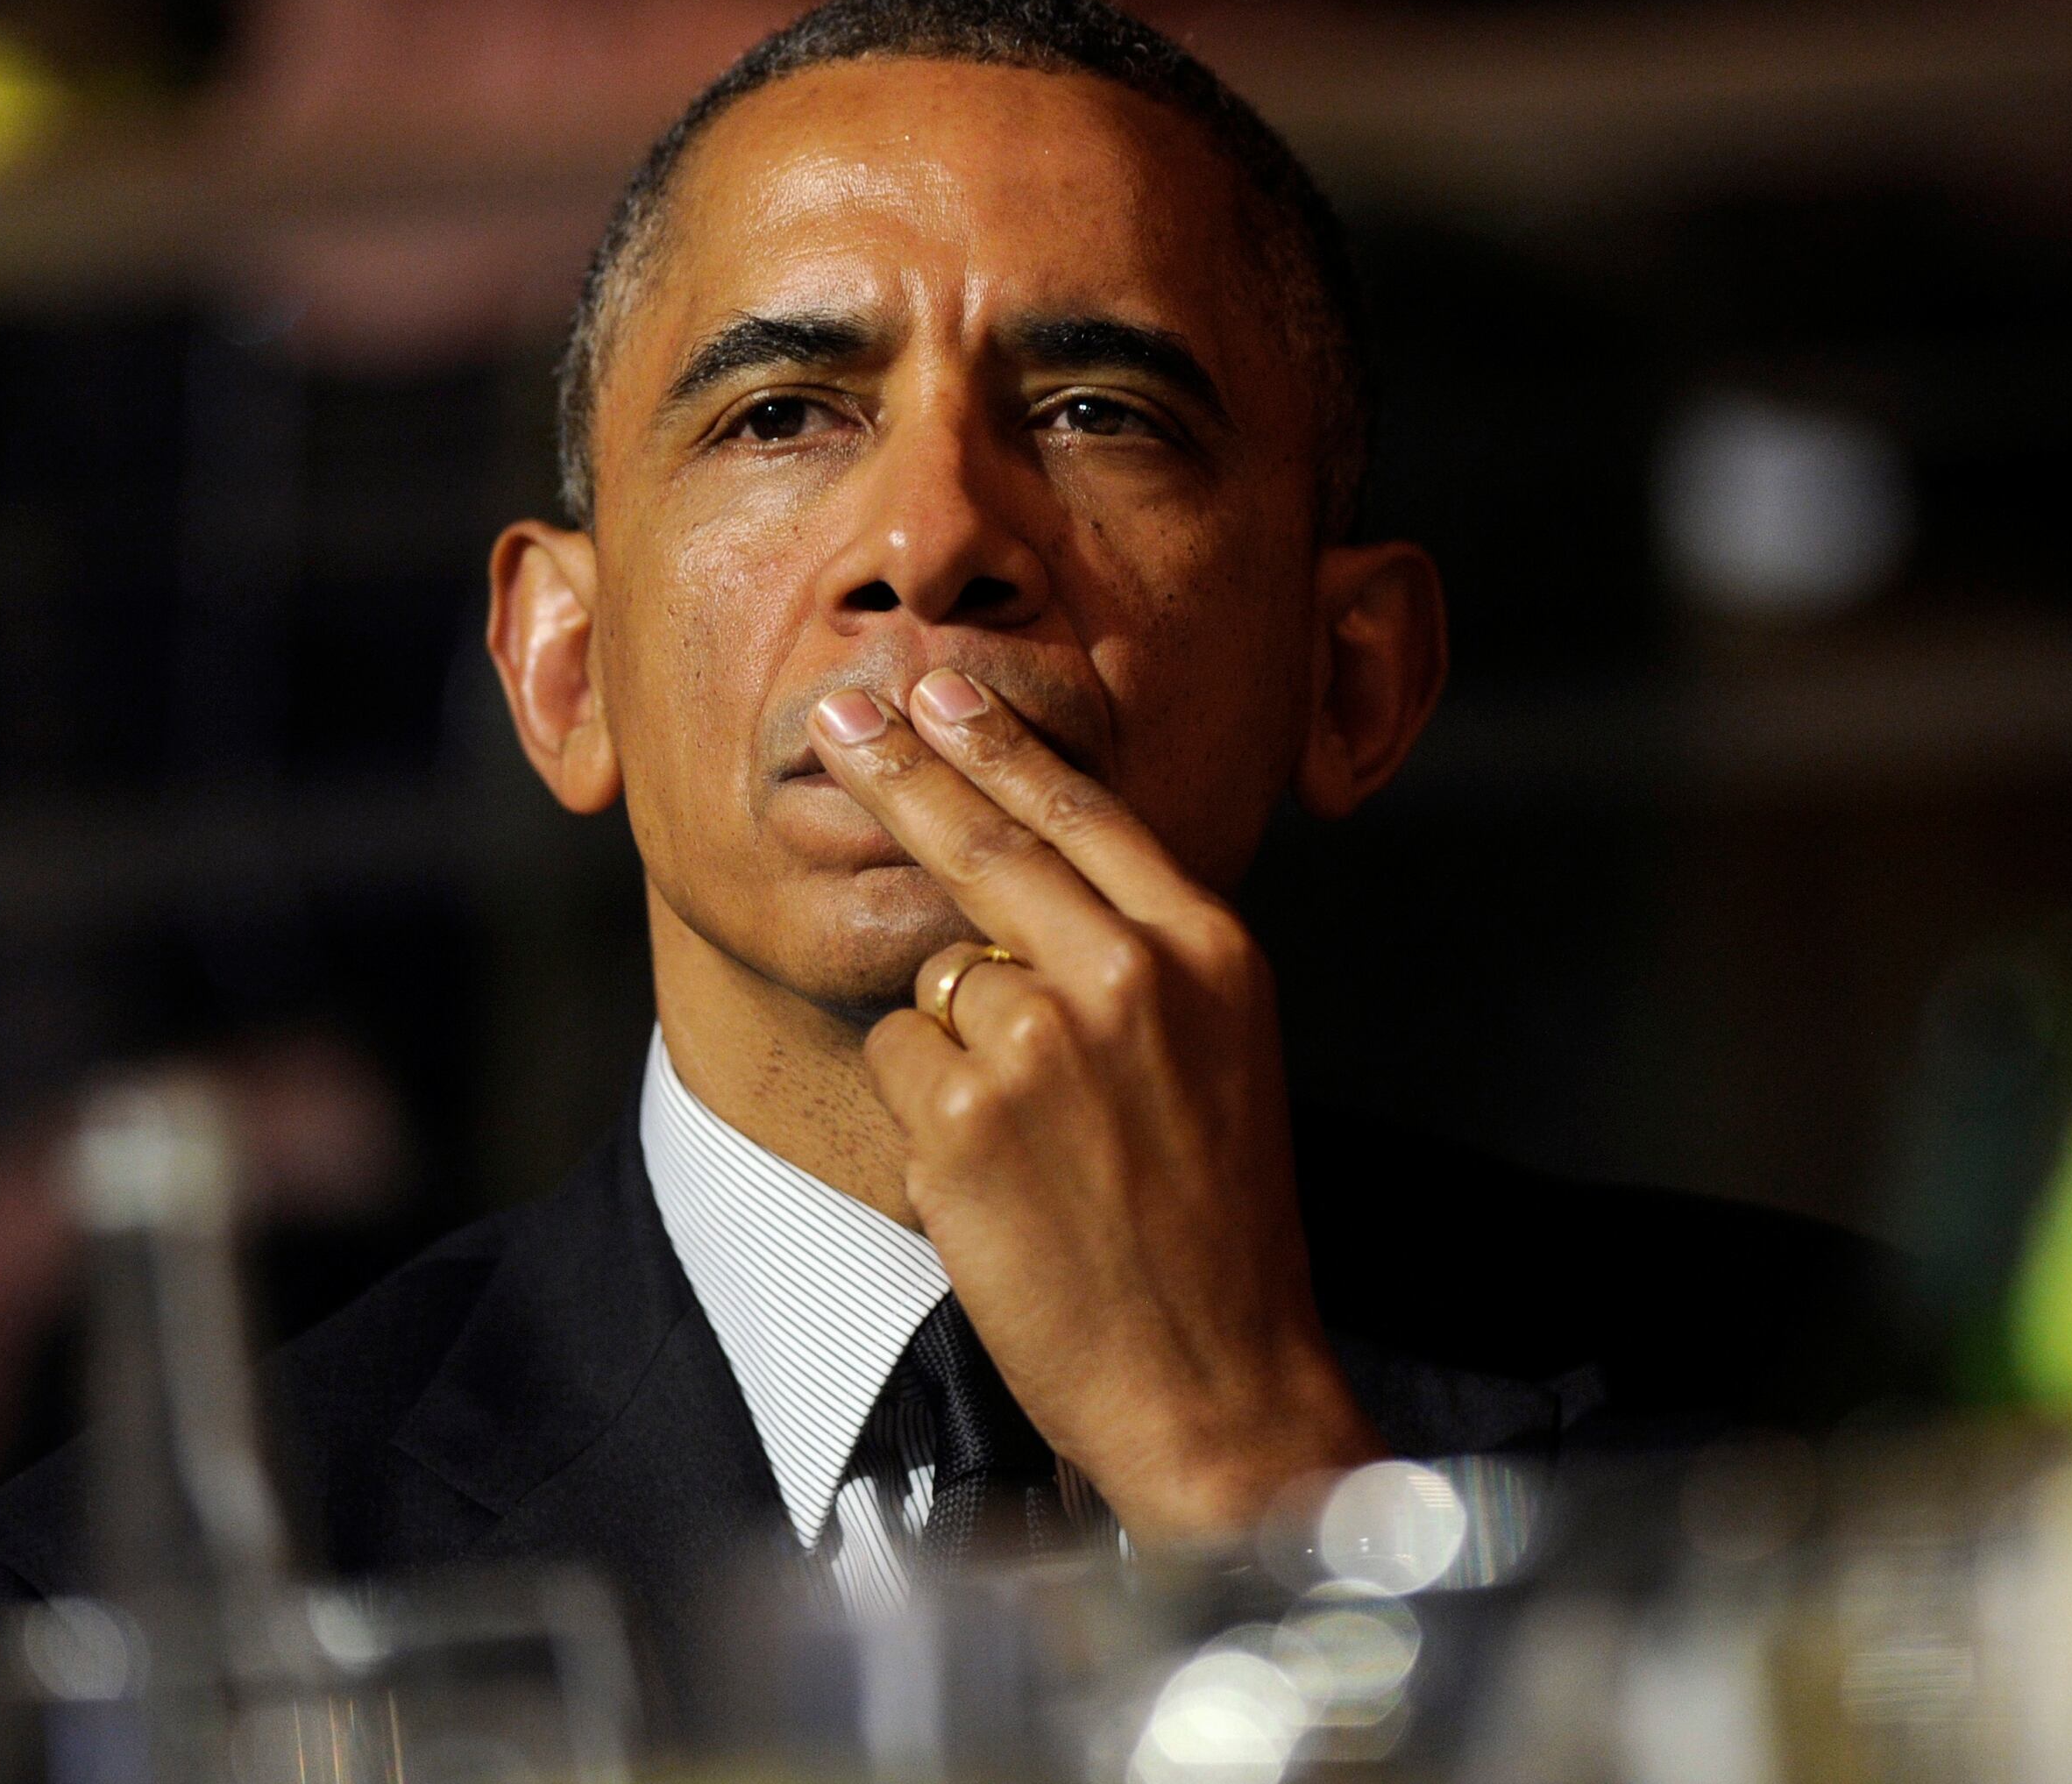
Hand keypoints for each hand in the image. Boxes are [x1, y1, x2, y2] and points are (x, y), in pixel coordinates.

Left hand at [806, 666, 1385, 1543]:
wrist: (1215, 1381)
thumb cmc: (1217, 1229)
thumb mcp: (1227, 1054)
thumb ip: (1145, 958)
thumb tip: (1020, 893)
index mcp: (1208, 952)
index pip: (1084, 814)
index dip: (1001, 746)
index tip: (941, 692)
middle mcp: (1129, 977)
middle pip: (984, 846)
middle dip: (903, 770)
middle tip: (844, 715)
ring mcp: (1042, 1043)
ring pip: (936, 983)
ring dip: (951, 1049)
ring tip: (1035, 1149)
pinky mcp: (963, 1119)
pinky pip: (899, 1066)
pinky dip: (924, 1119)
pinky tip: (996, 1186)